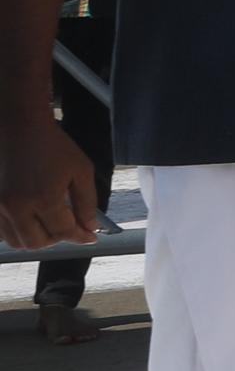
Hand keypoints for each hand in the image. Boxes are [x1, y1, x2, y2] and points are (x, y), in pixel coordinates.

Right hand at [0, 113, 99, 250]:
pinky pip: (2, 232)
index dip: (80, 236)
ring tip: (50, 225)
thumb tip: (90, 228)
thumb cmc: (54, 146)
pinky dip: (18, 233)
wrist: (20, 128)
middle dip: (57, 239)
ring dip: (36, 239)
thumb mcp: (81, 170)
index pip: (63, 231)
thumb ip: (87, 203)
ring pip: (17, 241)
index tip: (90, 236)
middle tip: (69, 228)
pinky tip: (31, 220)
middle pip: (38, 242)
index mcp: (44, 198)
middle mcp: (17, 206)